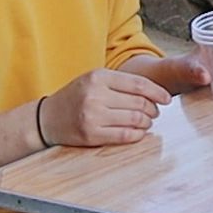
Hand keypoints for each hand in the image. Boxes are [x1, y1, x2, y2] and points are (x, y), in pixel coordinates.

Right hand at [40, 68, 171, 147]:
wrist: (45, 118)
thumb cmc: (76, 97)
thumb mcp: (94, 80)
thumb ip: (121, 83)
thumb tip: (154, 93)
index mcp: (99, 77)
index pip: (138, 84)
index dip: (157, 92)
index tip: (167, 99)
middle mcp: (96, 95)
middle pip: (139, 102)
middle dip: (153, 109)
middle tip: (155, 113)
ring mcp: (92, 115)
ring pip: (134, 119)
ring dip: (146, 122)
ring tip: (147, 122)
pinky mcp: (90, 134)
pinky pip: (124, 135)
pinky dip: (137, 135)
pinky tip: (139, 133)